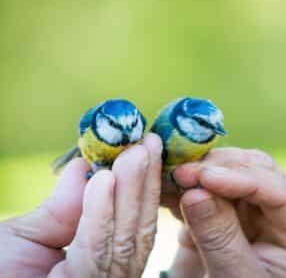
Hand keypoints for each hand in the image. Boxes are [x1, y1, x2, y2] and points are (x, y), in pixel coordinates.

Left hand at [0, 133, 161, 277]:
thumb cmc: (2, 271)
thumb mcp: (33, 233)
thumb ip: (64, 205)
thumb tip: (84, 165)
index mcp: (102, 261)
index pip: (131, 222)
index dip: (140, 185)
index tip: (143, 147)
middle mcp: (109, 276)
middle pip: (137, 227)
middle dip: (144, 181)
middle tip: (148, 142)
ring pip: (127, 235)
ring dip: (132, 188)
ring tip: (135, 151)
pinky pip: (95, 249)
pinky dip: (100, 212)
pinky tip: (103, 178)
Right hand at [167, 147, 285, 277]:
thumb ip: (219, 238)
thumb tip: (194, 194)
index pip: (277, 191)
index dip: (239, 178)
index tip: (203, 178)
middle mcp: (274, 208)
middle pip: (250, 168)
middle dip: (212, 167)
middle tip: (180, 174)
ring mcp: (247, 204)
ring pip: (224, 169)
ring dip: (193, 172)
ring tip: (166, 178)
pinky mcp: (223, 206)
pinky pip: (204, 185)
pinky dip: (184, 185)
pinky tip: (165, 189)